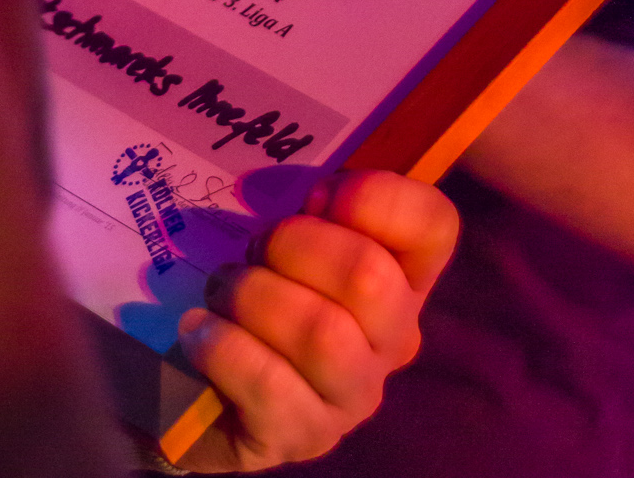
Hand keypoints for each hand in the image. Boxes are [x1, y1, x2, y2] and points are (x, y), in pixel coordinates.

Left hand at [176, 170, 457, 470]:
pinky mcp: (305, 436)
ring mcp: (355, 396)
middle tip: (254, 248)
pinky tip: (199, 332)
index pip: (434, 225)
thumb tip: (316, 198)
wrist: (213, 387)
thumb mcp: (294, 239)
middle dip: (292, 246)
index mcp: (404, 277)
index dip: (380, 197)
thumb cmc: (264, 290)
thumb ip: (317, 209)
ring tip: (222, 291)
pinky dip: (222, 346)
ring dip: (252, 297)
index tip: (318, 196)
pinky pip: (269, 384)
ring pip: (321, 334)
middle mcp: (394, 340)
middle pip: (369, 277)